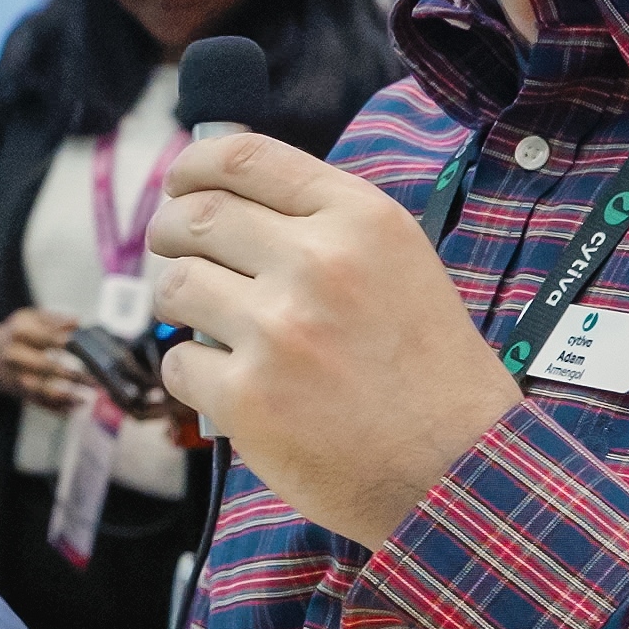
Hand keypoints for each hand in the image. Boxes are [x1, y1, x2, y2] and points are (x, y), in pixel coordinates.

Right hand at [0, 310, 86, 413]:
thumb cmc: (14, 334)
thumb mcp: (29, 317)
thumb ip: (54, 319)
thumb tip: (77, 323)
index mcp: (19, 332)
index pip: (49, 338)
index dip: (71, 344)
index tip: (90, 349)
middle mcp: (15, 355)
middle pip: (47, 367)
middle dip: (73, 373)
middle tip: (96, 377)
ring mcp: (16, 377)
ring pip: (43, 390)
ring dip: (67, 395)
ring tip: (87, 396)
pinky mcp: (19, 393)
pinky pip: (40, 404)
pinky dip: (58, 409)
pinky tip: (75, 407)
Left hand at [148, 131, 518, 549]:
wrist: (458, 470)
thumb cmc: (430, 371)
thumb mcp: (400, 264)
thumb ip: (326, 227)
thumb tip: (232, 199)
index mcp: (360, 220)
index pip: (247, 158)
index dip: (194, 164)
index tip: (179, 182)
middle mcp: (317, 263)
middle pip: (197, 216)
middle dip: (169, 229)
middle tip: (170, 247)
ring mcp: (277, 330)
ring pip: (177, 285)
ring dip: (178, 299)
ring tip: (205, 320)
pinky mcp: (246, 395)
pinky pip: (179, 360)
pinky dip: (192, 372)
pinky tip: (226, 383)